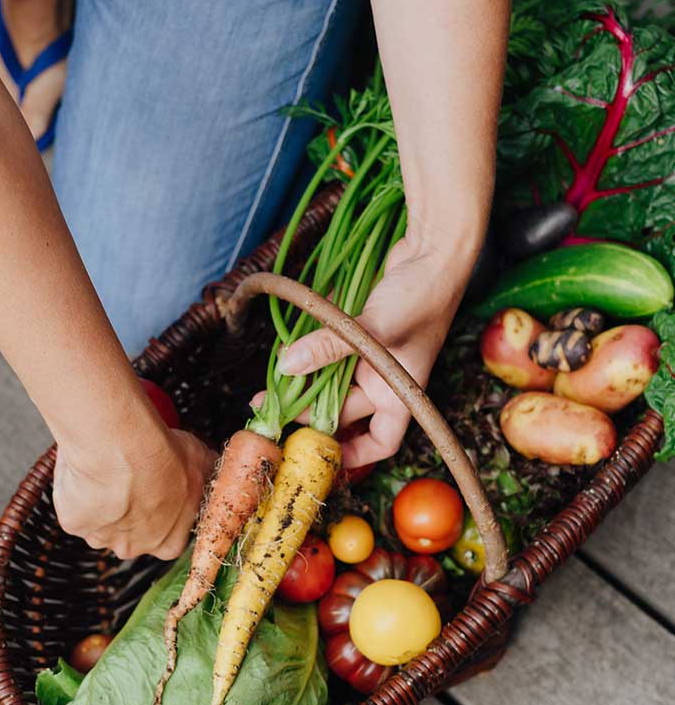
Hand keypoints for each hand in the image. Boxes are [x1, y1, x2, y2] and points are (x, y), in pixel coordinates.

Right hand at [52, 429, 215, 559]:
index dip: (163, 512)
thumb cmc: (163, 457)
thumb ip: (207, 472)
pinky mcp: (74, 524)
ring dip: (102, 502)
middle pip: (130, 535)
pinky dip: (77, 491)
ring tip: (107, 469)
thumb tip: (216, 464)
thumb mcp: (201, 461)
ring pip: (100, 522)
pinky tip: (87, 470)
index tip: (158, 490)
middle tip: (130, 477)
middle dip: (129, 510)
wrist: (121, 449)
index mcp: (169, 542)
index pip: (168, 538)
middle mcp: (135, 548)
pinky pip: (75, 508)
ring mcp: (101, 538)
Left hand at [275, 234, 474, 467]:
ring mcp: (370, 355)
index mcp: (401, 392)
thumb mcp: (374, 328)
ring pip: (328, 377)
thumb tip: (287, 366)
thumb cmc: (422, 294)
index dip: (352, 455)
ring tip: (271, 378)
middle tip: (268, 407)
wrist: (436, 247)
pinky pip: (326, 346)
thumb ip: (330, 346)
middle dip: (307, 411)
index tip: (314, 456)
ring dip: (302, 378)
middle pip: (340, 409)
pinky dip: (307, 344)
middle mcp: (385, 379)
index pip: (380, 441)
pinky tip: (286, 341)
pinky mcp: (356, 330)